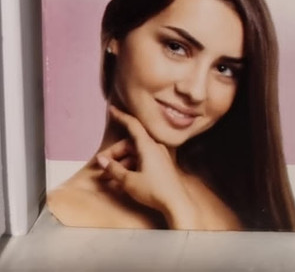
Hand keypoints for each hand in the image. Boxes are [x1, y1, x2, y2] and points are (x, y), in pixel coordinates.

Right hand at [95, 105, 200, 227]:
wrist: (176, 202)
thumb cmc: (154, 190)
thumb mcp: (129, 181)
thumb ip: (114, 169)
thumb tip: (101, 160)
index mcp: (148, 145)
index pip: (133, 124)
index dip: (121, 116)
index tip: (112, 108)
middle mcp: (155, 146)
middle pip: (130, 143)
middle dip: (114, 153)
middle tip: (101, 166)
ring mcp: (159, 155)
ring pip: (135, 153)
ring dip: (121, 162)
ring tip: (108, 177)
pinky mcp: (161, 164)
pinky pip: (142, 160)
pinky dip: (131, 166)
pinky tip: (121, 180)